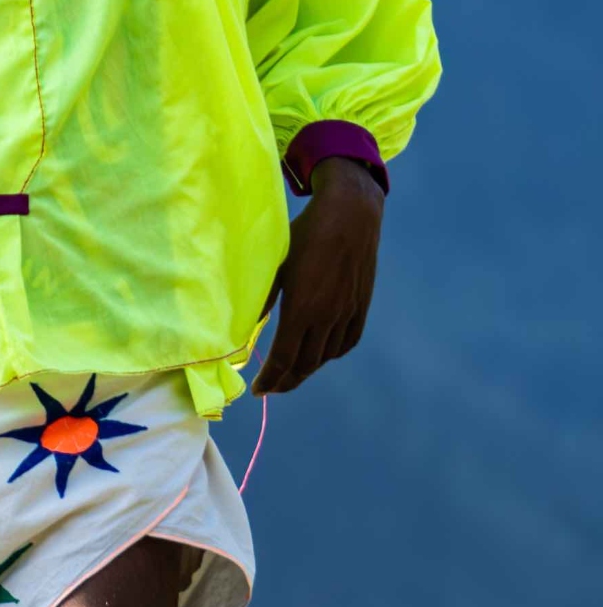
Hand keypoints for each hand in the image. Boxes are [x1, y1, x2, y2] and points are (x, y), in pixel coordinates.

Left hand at [252, 157, 384, 393]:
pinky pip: (346, 342)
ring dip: (306, 370)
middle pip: (305, 365)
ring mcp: (348, 313)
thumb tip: (245, 328)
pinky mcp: (361, 306)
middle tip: (270, 388)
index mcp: (302, 309)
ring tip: (290, 374)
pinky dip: (330, 354)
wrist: (350, 215)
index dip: (270, 380)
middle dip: (285, 382)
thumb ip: (262, 300)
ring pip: (326, 356)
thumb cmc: (305, 234)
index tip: (257, 390)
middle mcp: (327, 317)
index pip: (284, 360)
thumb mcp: (276, 266)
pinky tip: (320, 354)